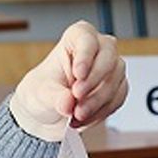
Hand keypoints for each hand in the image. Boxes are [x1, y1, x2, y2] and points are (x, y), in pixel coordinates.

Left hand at [10, 20, 127, 140]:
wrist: (48, 112)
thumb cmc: (42, 92)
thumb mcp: (39, 93)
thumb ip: (54, 96)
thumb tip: (67, 103)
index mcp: (75, 38)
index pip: (87, 39)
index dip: (85, 56)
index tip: (78, 75)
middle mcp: (97, 49)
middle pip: (107, 59)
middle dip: (93, 82)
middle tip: (76, 99)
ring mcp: (110, 68)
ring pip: (115, 80)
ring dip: (97, 101)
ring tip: (76, 115)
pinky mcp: (118, 87)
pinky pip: (118, 98)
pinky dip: (102, 111)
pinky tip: (85, 119)